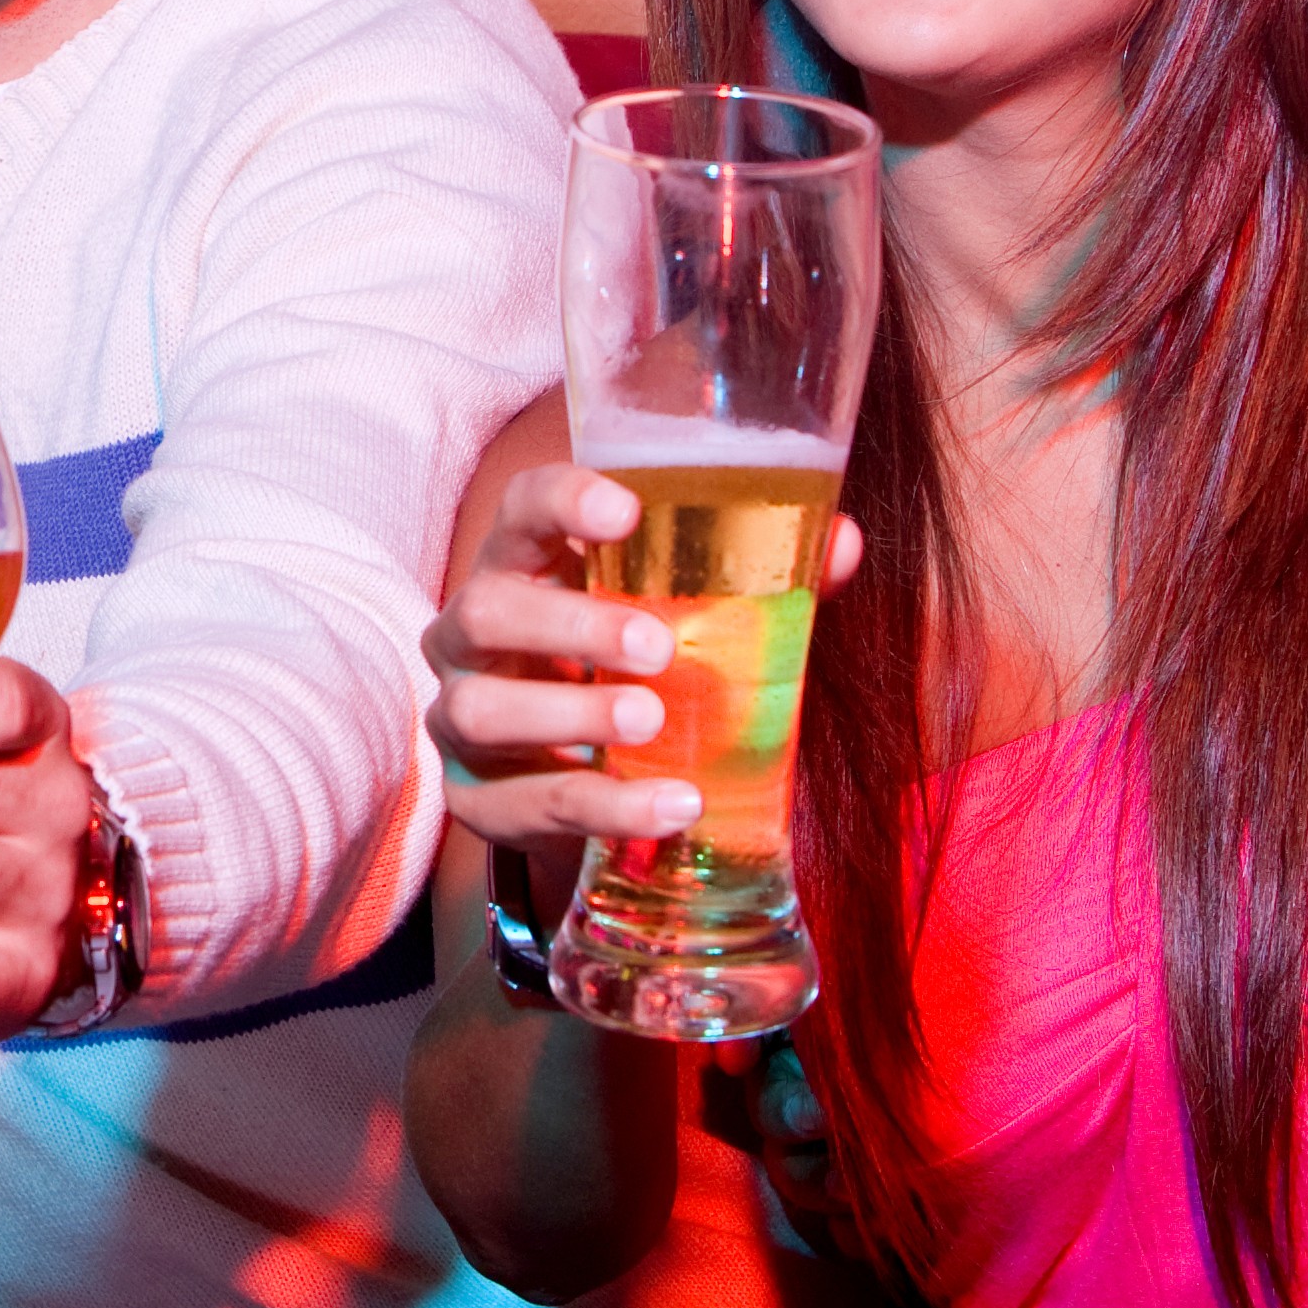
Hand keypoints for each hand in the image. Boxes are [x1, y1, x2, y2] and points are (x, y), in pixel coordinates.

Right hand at [425, 465, 864, 848]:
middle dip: (569, 626)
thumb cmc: (640, 671)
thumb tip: (844, 541)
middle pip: (486, 609)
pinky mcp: (476, 799)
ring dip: (571, 714)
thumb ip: (761, 580)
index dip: (563, 502)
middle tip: (659, 647)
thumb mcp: (692, 619)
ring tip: (652, 723)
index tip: (628, 512)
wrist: (589, 783)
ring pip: (481, 707)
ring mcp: (463, 717)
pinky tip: (672, 805)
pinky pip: (527, 801)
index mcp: (525, 565)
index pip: (521, 509)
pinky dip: (605, 804)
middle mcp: (473, 633)